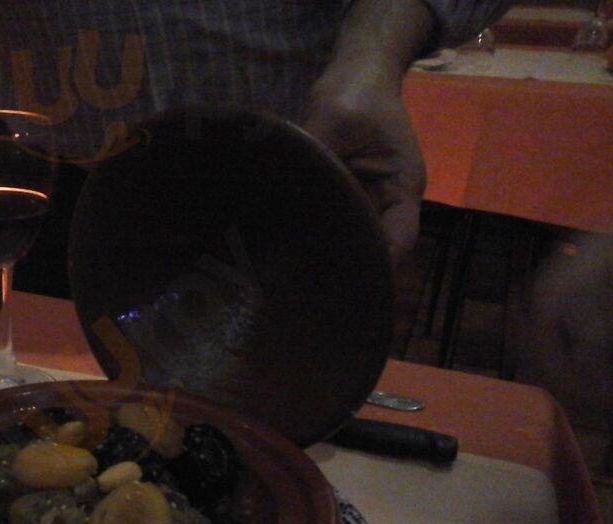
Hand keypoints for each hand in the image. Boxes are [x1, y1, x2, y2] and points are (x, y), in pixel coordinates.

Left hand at [299, 0, 435, 266]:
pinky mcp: (342, 197)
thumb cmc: (356, 94)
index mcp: (401, 188)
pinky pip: (330, 223)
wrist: (356, 73)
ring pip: (349, 239)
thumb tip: (286, 190)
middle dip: (345, 267)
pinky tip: (286, 250)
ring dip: (326, 254)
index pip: (398, 240)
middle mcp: (386, 202)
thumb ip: (316, 157)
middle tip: (307, 286)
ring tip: (293, 276)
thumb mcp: (334, 118)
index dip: (375, 264)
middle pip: (372, 247)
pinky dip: (313, 235)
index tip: (344, 282)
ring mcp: (366, 201)